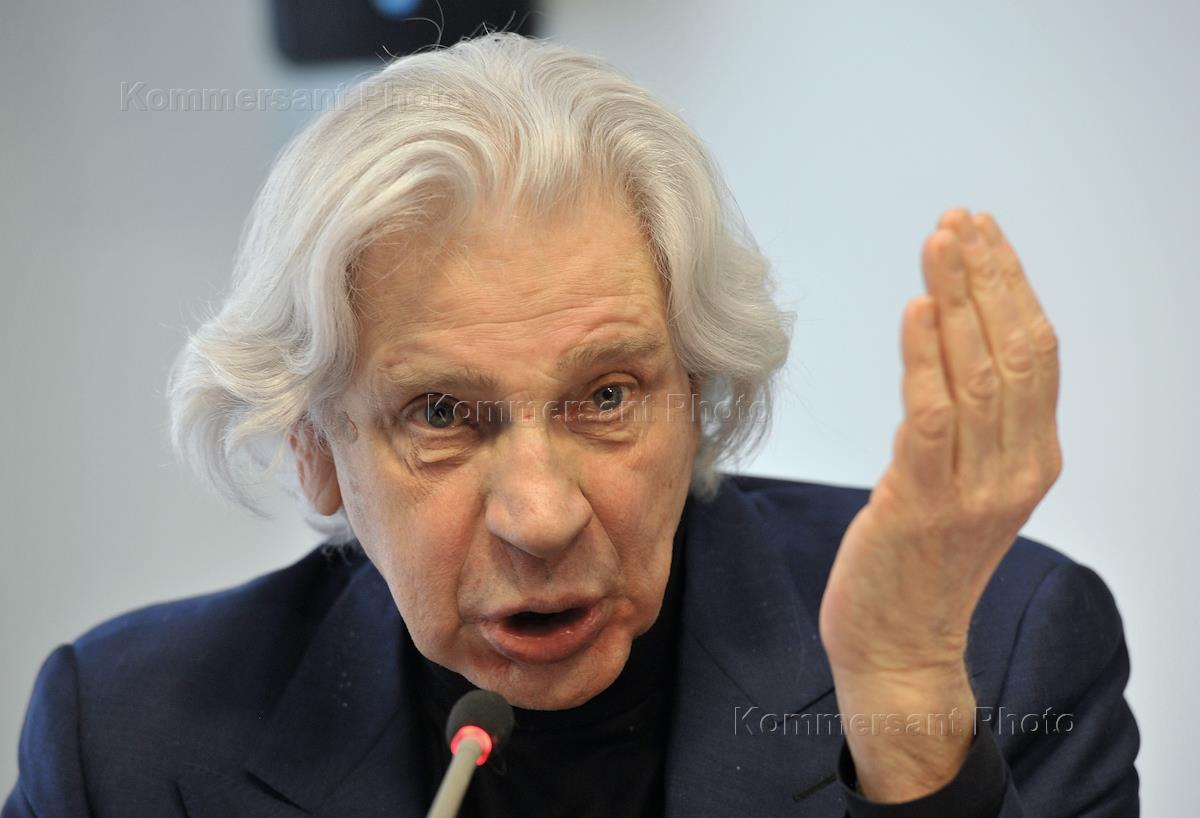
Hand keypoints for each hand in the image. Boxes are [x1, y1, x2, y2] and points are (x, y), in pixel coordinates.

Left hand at [818, 209, 1061, 799]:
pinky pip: (931, 419)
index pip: (1036, 353)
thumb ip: (970, 424)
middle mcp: (1016, 469)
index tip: (982, 234)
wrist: (902, 649)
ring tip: (940, 242)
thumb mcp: (965, 485)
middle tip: (960, 219)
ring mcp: (974, 490)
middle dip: (988, 277)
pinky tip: (914, 311)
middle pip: (1016, 351)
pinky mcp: (922, 505)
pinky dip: (925, 359)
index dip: (1011, 286)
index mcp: (1033, 458)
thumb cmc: (922, 562)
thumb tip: (947, 344)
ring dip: (959, 301)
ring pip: (979, 375)